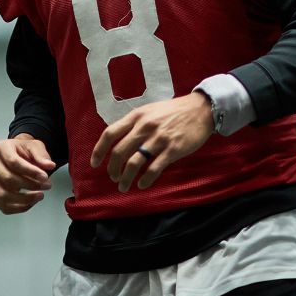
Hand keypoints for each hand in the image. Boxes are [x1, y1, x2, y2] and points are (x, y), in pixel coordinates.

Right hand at [0, 134, 54, 214]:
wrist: (18, 155)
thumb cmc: (25, 151)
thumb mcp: (35, 147)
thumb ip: (42, 156)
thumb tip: (49, 166)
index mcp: (1, 148)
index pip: (13, 162)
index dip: (30, 172)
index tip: (45, 177)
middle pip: (8, 179)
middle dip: (30, 185)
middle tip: (47, 185)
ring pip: (4, 196)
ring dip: (25, 199)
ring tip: (40, 195)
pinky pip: (4, 206)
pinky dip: (20, 207)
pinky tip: (32, 202)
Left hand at [90, 91, 213, 191]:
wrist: (200, 110)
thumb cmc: (173, 111)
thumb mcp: (149, 111)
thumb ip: (134, 124)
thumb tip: (118, 141)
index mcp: (136, 116)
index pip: (110, 134)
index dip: (99, 150)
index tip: (95, 163)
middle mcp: (144, 127)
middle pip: (119, 152)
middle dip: (112, 169)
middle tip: (113, 177)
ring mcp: (158, 139)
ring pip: (134, 163)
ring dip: (126, 178)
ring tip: (124, 186)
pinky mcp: (172, 150)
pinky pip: (153, 169)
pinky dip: (145, 180)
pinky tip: (142, 184)